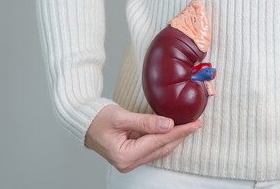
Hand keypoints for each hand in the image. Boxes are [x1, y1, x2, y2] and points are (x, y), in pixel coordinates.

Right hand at [84, 104, 202, 172]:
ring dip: (173, 138)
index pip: (159, 142)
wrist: (83, 122)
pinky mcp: (131, 156)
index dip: (179, 131)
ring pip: (159, 150)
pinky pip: (152, 148)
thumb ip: (145, 122)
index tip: (195, 124)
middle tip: (196, 123)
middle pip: (161, 148)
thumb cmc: (97, 118)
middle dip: (180, 135)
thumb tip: (168, 124)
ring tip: (188, 126)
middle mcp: (128, 163)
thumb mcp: (121, 117)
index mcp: (124, 155)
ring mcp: (130, 161)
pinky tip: (172, 129)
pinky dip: (163, 138)